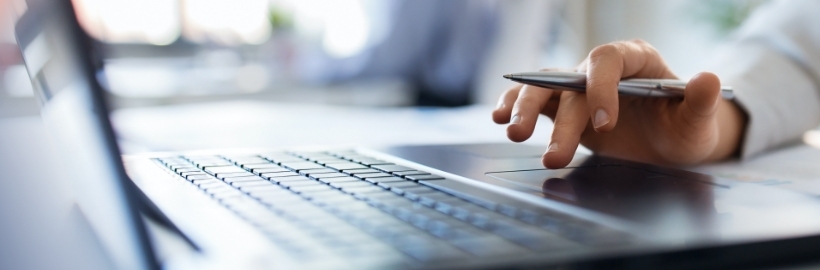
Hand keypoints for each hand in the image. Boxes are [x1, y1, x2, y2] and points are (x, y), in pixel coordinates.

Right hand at [492, 40, 746, 167]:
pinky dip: (513, 106)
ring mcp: (578, 88)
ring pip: (543, 88)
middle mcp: (600, 70)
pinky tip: (500, 119)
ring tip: (514, 134)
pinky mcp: (563, 108)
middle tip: (556, 153)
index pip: (606, 61)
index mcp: (634, 59)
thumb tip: (707, 78)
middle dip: (560, 117)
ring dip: (526, 109)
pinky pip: (534, 101)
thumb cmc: (684, 127)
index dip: (601, 88)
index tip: (605, 124)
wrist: (669, 145)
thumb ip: (700, 100)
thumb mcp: (698, 119)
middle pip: (569, 80)